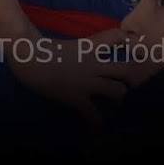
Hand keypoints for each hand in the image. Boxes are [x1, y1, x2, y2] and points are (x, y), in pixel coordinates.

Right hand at [7, 29, 150, 125]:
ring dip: (118, 98)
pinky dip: (96, 123)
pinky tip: (96, 128)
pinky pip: (93, 114)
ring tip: (115, 103)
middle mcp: (94, 63)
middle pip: (126, 69)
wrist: (30, 58)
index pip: (117, 37)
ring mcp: (87, 81)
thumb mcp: (67, 43)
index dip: (129, 41)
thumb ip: (80, 49)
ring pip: (117, 91)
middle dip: (132, 78)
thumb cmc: (42, 48)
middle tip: (130, 84)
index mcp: (90, 47)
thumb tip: (84, 54)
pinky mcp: (77, 97)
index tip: (134, 48)